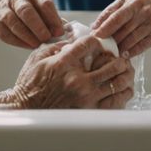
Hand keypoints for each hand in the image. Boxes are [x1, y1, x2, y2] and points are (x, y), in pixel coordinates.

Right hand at [0, 0, 64, 48]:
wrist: (1, 6)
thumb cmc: (28, 9)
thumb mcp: (40, 7)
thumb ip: (51, 18)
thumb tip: (64, 32)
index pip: (44, 3)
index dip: (53, 19)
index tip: (59, 32)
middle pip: (26, 11)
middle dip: (38, 27)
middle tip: (47, 38)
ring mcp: (4, 10)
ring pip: (14, 22)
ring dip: (27, 36)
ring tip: (38, 44)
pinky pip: (6, 34)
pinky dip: (19, 41)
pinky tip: (28, 46)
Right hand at [5, 35, 133, 108]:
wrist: (26, 107)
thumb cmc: (30, 83)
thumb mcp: (38, 56)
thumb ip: (58, 45)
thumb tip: (74, 39)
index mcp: (65, 63)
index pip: (90, 44)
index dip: (99, 40)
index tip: (100, 42)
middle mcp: (77, 80)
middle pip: (112, 64)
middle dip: (118, 58)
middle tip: (120, 57)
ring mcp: (85, 97)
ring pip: (118, 82)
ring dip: (124, 75)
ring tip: (125, 71)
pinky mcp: (89, 110)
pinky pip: (115, 101)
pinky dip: (123, 93)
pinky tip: (123, 88)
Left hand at [92, 0, 150, 55]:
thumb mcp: (135, 1)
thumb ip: (116, 10)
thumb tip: (96, 25)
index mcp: (134, 0)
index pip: (114, 15)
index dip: (102, 27)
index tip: (93, 35)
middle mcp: (143, 9)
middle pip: (120, 29)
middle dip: (108, 39)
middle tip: (100, 47)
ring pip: (128, 39)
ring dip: (118, 47)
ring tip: (111, 53)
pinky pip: (139, 46)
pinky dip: (130, 52)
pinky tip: (124, 55)